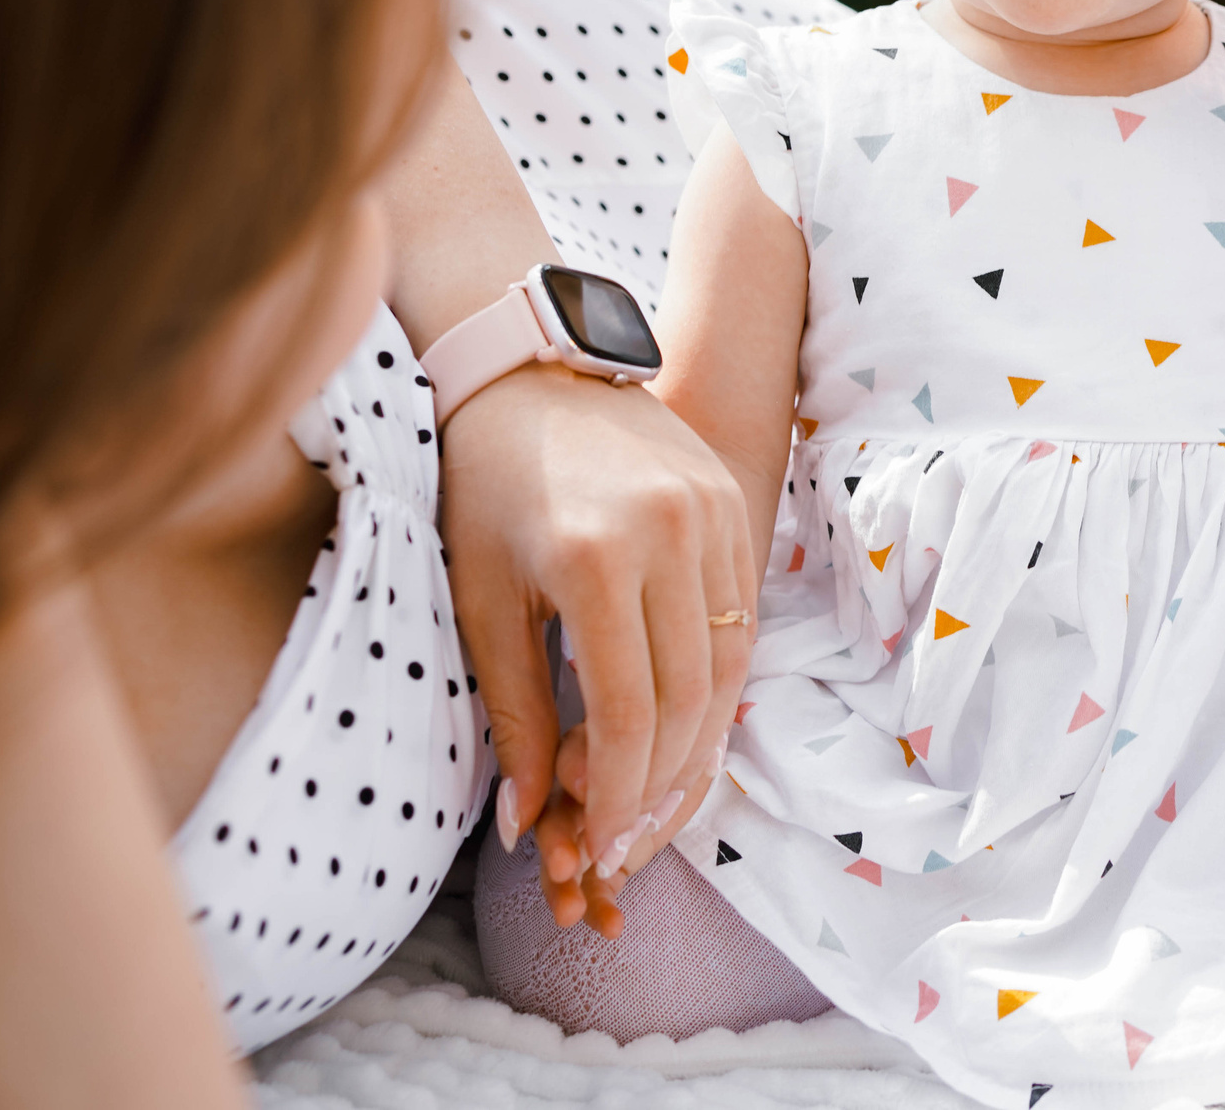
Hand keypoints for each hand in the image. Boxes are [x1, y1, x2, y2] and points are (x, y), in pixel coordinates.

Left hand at [442, 362, 751, 878]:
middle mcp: (670, 531)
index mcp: (594, 556)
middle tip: (632, 841)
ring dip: (699, 744)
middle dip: (664, 786)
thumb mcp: (482, 602)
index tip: (604, 849)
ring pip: (731, 664)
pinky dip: (716, 682)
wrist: (527, 375)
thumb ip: (512, 717)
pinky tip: (683, 723)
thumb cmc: (484, 486)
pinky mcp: (734, 502)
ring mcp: (713, 513)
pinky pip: (742, 617)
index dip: (623, 796)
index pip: (633, 712)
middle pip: (693, 698)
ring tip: (657, 795)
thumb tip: (527, 827)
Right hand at [526, 725, 716, 937]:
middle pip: (556, 813)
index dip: (575, 771)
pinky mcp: (606, 862)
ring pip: (564, 856)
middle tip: (563, 864)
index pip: (573, 756)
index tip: (583, 786)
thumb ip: (677, 721)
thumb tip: (711, 724)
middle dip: (557, 842)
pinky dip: (599, 907)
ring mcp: (588, 829)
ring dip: (563, 885)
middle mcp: (579, 789)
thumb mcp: (688, 728)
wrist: (701, 762)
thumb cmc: (690, 736)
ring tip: (569, 911)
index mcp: (593, 746)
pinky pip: (594, 887)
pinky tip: (612, 925)